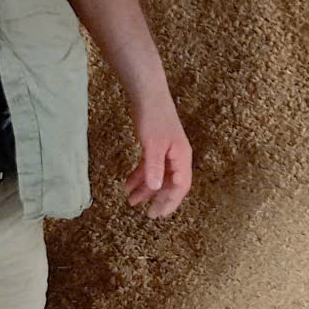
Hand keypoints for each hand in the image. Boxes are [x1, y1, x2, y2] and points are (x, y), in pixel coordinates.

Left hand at [125, 98, 192, 218]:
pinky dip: (139, 176)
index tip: (158, 214)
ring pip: (158, 176)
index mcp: (182, 157)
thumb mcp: (153, 144)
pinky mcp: (155, 146)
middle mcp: (177, 156)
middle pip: (170, 184)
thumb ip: (154, 166)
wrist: (147, 94)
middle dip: (159, 199)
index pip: (180, 185)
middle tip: (148, 215)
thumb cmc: (153, 117)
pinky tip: (127, 184)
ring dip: (146, 189)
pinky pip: (149, 167)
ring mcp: (166, 151)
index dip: (170, 201)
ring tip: (131, 201)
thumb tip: (155, 188)